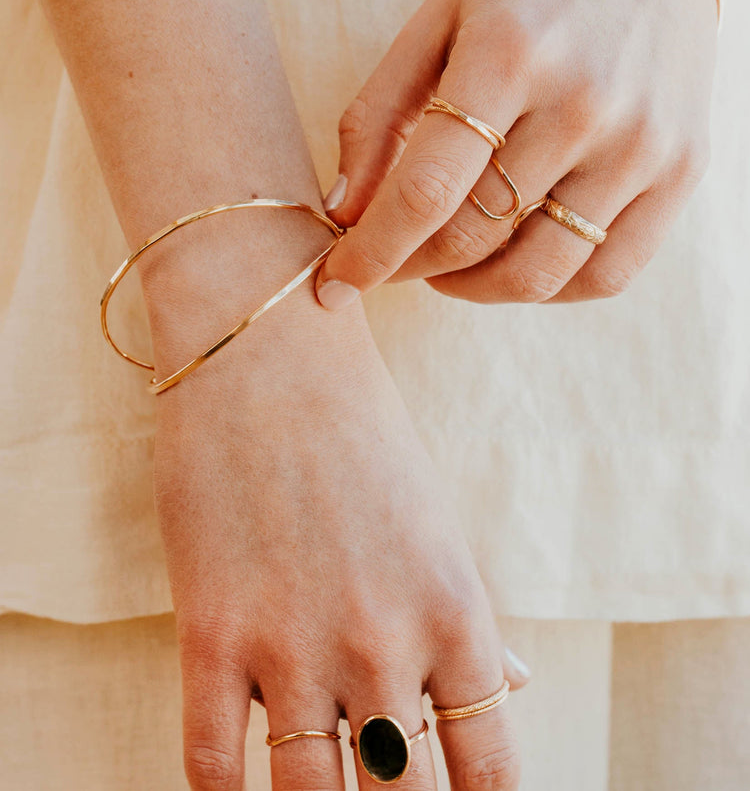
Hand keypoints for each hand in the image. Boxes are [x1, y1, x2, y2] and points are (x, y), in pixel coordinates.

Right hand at [147, 253, 528, 790]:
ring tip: (314, 785)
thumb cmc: (361, 433)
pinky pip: (213, 765)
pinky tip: (235, 781)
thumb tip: (510, 686)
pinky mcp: (210, 633)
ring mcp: (294, 645)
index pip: (491, 773)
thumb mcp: (433, 525)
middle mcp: (385, 645)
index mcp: (457, 617)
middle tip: (379, 789)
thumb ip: (464, 620)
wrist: (269, 351)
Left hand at [315, 0, 717, 305]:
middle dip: (409, 266)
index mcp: (510, 52)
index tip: (336, 283)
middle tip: (386, 259)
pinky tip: (514, 258)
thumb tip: (343, 212)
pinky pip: (607, 274)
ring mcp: (642, 143)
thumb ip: (379, 113)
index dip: (371, 252)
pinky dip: (547, 287)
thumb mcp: (436, 16)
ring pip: (538, 273)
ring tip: (444, 263)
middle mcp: (584, 104)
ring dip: (472, 288)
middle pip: (476, 236)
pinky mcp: (683, 170)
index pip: (427, 190)